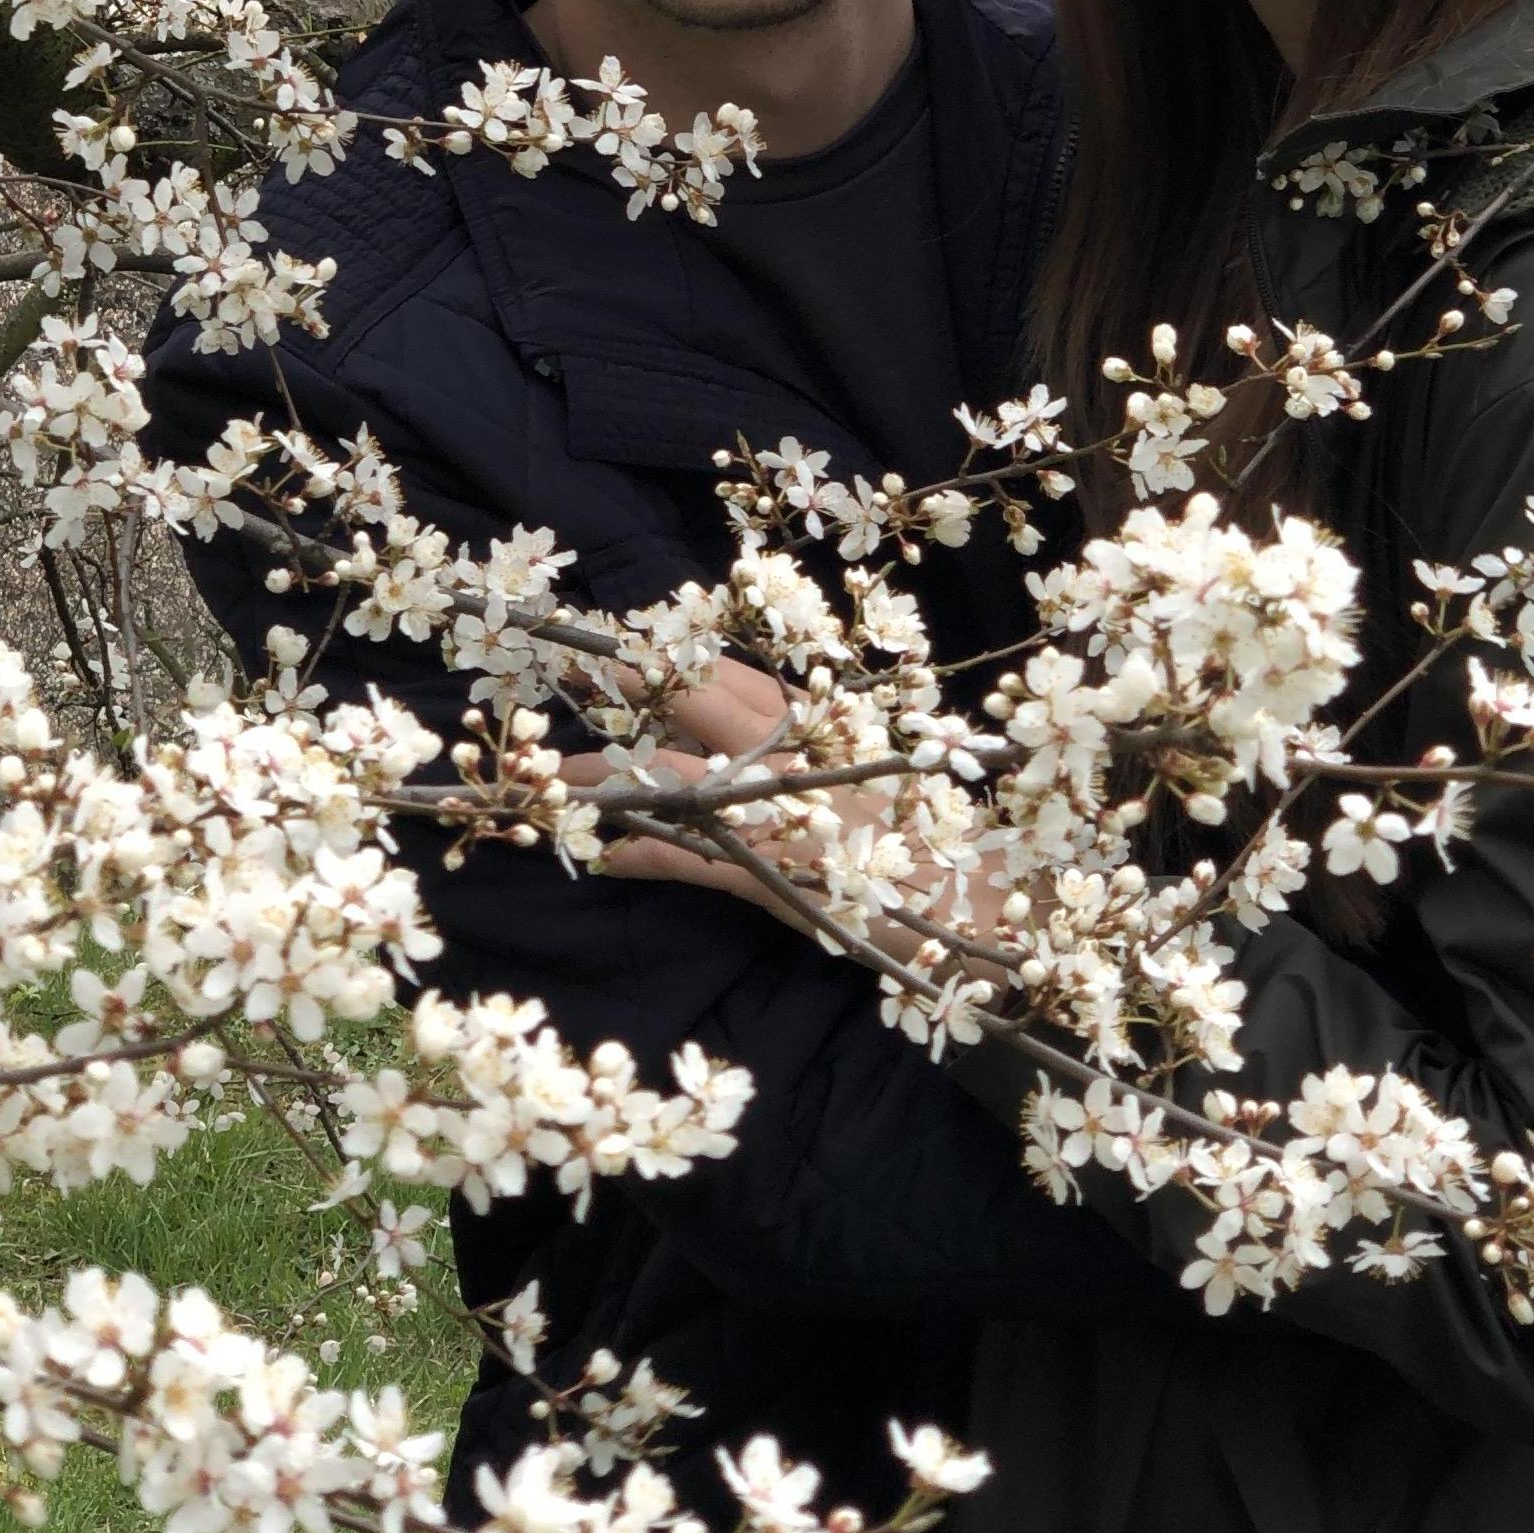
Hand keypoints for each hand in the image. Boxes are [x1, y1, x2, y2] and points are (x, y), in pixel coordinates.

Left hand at [560, 661, 1012, 967]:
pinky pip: (690, 857)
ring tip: (552, 776)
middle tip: (558, 668)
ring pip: (676, 775)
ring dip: (608, 776)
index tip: (619, 635)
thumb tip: (762, 710)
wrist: (981, 898)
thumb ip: (813, 740)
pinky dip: (640, 854)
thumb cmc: (924, 833)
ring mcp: (779, 810)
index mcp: (818, 722)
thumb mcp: (865, 770)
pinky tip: (598, 854)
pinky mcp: (772, 873)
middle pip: (694, 704)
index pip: (732, 672)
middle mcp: (794, 753)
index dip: (673, 652)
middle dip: (626, 685)